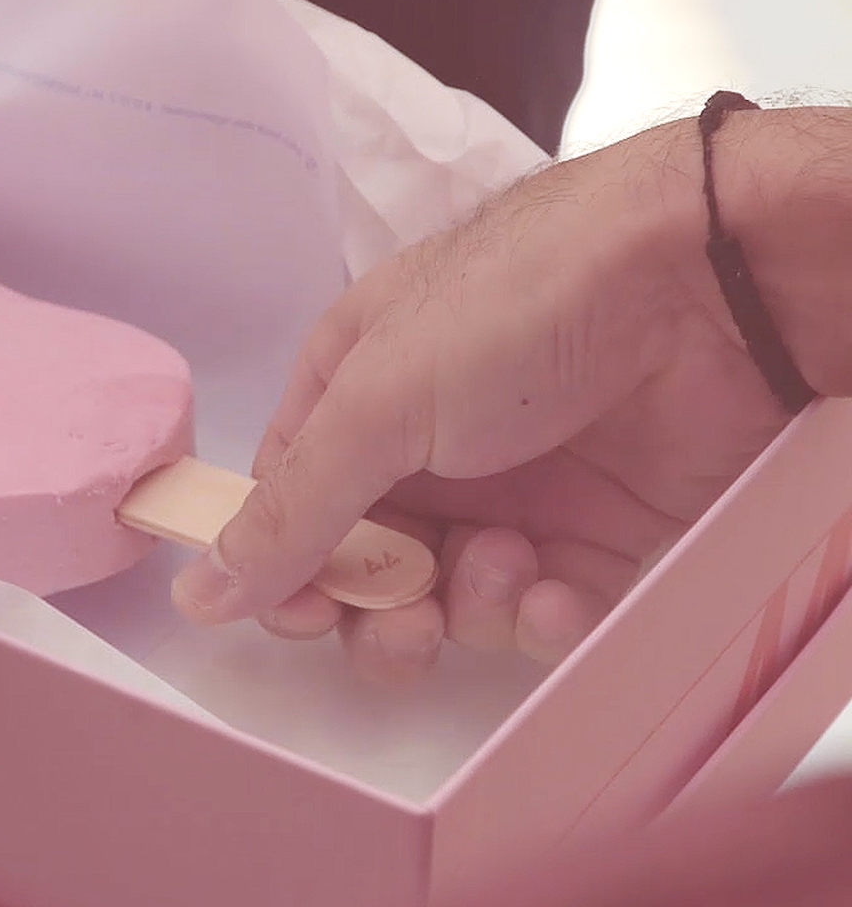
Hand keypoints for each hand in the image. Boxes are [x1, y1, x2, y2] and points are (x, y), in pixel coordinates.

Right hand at [173, 110, 851, 680]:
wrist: (710, 283)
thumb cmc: (518, 308)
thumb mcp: (377, 400)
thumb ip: (291, 512)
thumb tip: (195, 592)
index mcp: (356, 390)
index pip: (292, 505)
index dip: (287, 569)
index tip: (298, 616)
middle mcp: (427, 448)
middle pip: (367, 570)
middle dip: (376, 611)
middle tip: (402, 623)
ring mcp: (515, 494)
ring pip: (452, 604)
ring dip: (470, 605)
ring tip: (512, 562)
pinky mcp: (600, 538)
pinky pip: (542, 615)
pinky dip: (542, 619)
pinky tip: (556, 592)